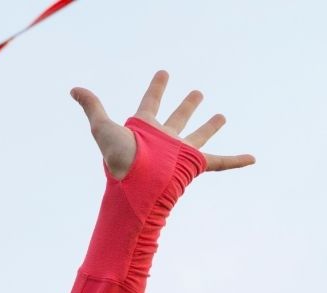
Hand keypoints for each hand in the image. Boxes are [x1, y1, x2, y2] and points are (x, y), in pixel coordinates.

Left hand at [70, 71, 254, 180]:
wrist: (136, 186)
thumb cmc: (119, 159)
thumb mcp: (102, 128)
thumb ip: (92, 107)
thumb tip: (74, 89)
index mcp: (145, 128)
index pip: (151, 101)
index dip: (157, 87)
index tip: (163, 73)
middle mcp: (164, 139)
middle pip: (178, 118)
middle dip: (187, 106)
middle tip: (197, 93)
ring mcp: (181, 152)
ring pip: (199, 136)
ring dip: (209, 126)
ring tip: (221, 115)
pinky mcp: (195, 165)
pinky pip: (220, 162)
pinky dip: (237, 161)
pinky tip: (252, 158)